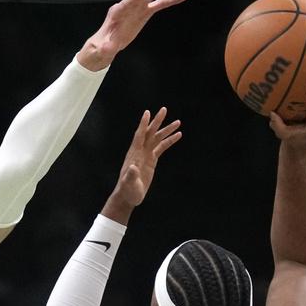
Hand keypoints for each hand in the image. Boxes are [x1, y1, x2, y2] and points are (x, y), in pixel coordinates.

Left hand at [77, 0, 188, 70]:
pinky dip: (169, 0)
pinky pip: (158, 5)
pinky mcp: (144, 14)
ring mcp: (137, 9)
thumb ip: (106, 47)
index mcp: (116, 12)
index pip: (127, 3)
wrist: (106, 45)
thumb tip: (108, 47)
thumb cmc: (102, 46)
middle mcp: (128, 7)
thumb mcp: (102, 48)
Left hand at [103, 107, 181, 221]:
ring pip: (157, 139)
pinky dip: (169, 141)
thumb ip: (130, 176)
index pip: (139, 136)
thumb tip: (133, 167)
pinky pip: (161, 147)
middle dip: (157, 122)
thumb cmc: (127, 191)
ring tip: (178, 122)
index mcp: (134, 154)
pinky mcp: (151, 160)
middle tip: (164, 109)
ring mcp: (146, 155)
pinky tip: (178, 135)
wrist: (129, 196)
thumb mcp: (129, 184)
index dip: (143, 124)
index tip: (148, 112)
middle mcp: (140, 151)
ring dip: (166, 130)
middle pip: (150, 133)